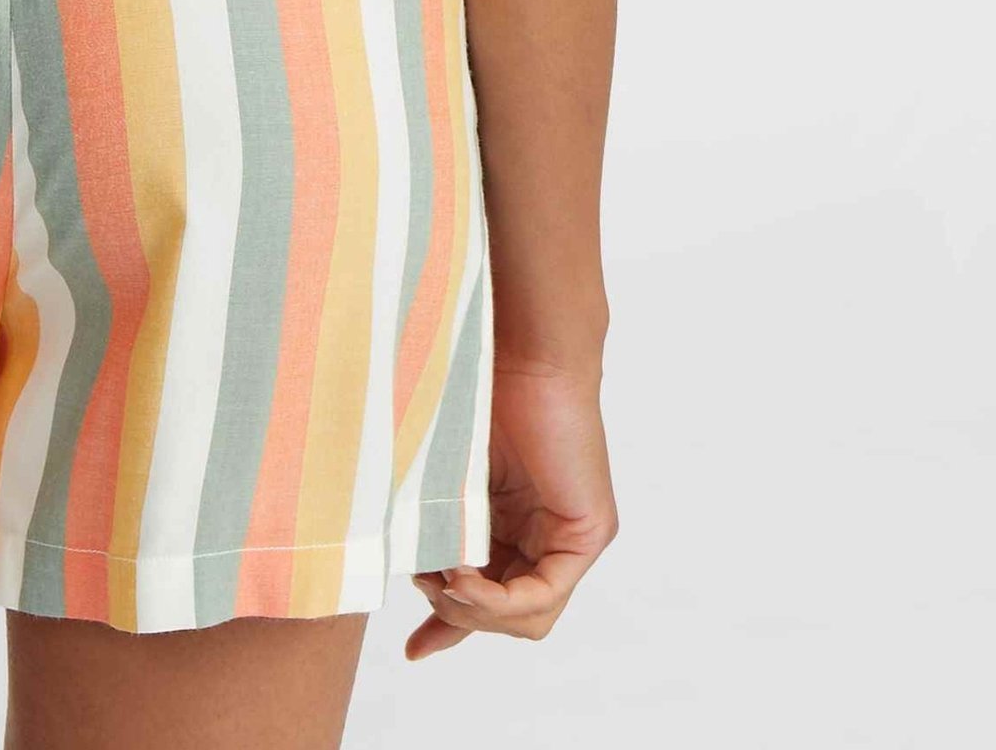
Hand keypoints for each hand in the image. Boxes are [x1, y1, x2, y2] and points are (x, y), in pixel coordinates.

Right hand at [406, 358, 616, 660]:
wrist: (519, 344)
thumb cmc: (473, 388)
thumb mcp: (443, 475)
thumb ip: (434, 523)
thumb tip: (406, 572)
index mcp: (510, 519)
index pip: (489, 594)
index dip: (449, 627)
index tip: (412, 651)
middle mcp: (546, 534)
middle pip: (505, 614)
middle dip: (458, 615)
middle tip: (424, 585)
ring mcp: (571, 536)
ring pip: (527, 616)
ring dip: (475, 610)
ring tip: (443, 577)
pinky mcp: (588, 532)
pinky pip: (543, 595)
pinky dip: (499, 600)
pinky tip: (464, 577)